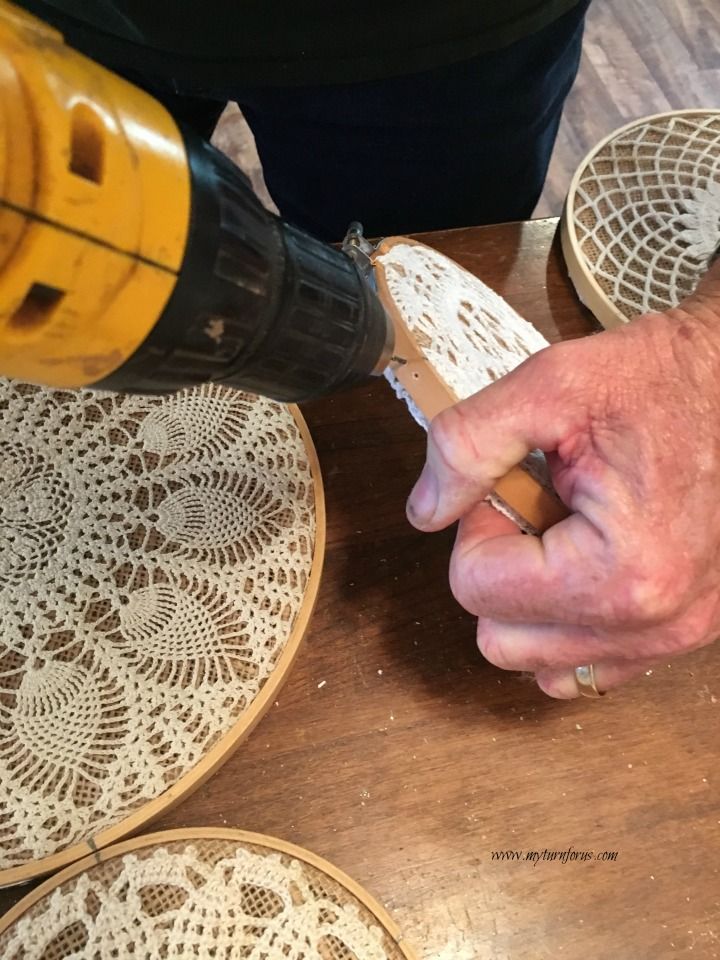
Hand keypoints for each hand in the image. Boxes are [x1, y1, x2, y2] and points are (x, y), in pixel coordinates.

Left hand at [406, 269, 719, 697]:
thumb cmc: (667, 378)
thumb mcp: (551, 386)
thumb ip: (467, 446)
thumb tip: (424, 511)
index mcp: (621, 572)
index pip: (476, 590)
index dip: (477, 526)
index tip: (513, 485)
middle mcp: (655, 624)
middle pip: (501, 641)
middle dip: (499, 572)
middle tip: (532, 509)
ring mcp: (677, 637)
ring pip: (543, 665)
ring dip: (532, 603)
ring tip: (566, 534)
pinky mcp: (687, 633)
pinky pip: (592, 665)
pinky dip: (570, 622)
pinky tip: (588, 562)